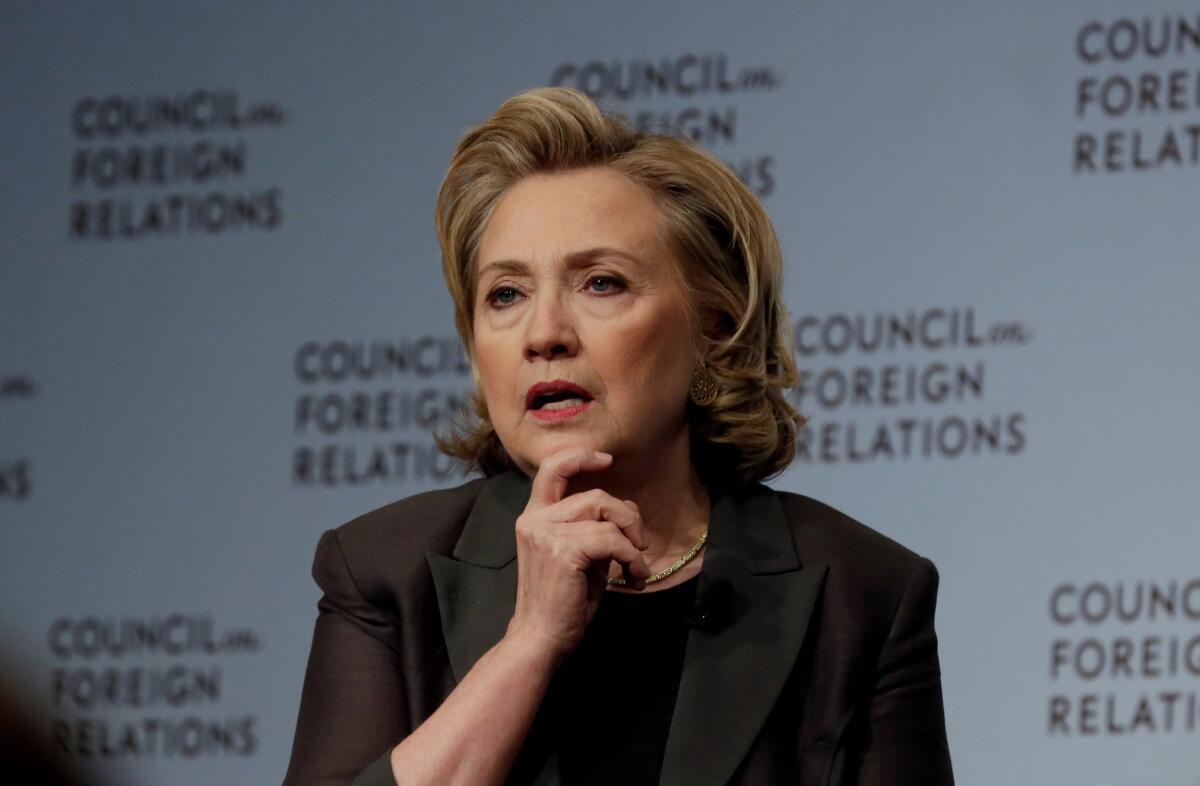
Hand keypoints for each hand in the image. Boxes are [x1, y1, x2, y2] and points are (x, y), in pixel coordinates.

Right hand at [505, 447, 650, 661]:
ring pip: (604, 512)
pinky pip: (611, 540)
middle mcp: (534, 519)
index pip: (551, 469)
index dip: (580, 457)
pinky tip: (635, 578)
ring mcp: (545, 533)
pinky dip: (632, 557)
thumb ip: (597, 528)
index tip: (607, 460)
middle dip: (627, 517)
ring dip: (632, 539)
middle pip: (594, 495)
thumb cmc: (563, 602)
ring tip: (637, 566)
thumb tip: (629, 509)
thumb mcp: (582, 556)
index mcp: (534, 517)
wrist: (541, 639)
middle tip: (640, 546)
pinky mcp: (562, 551)